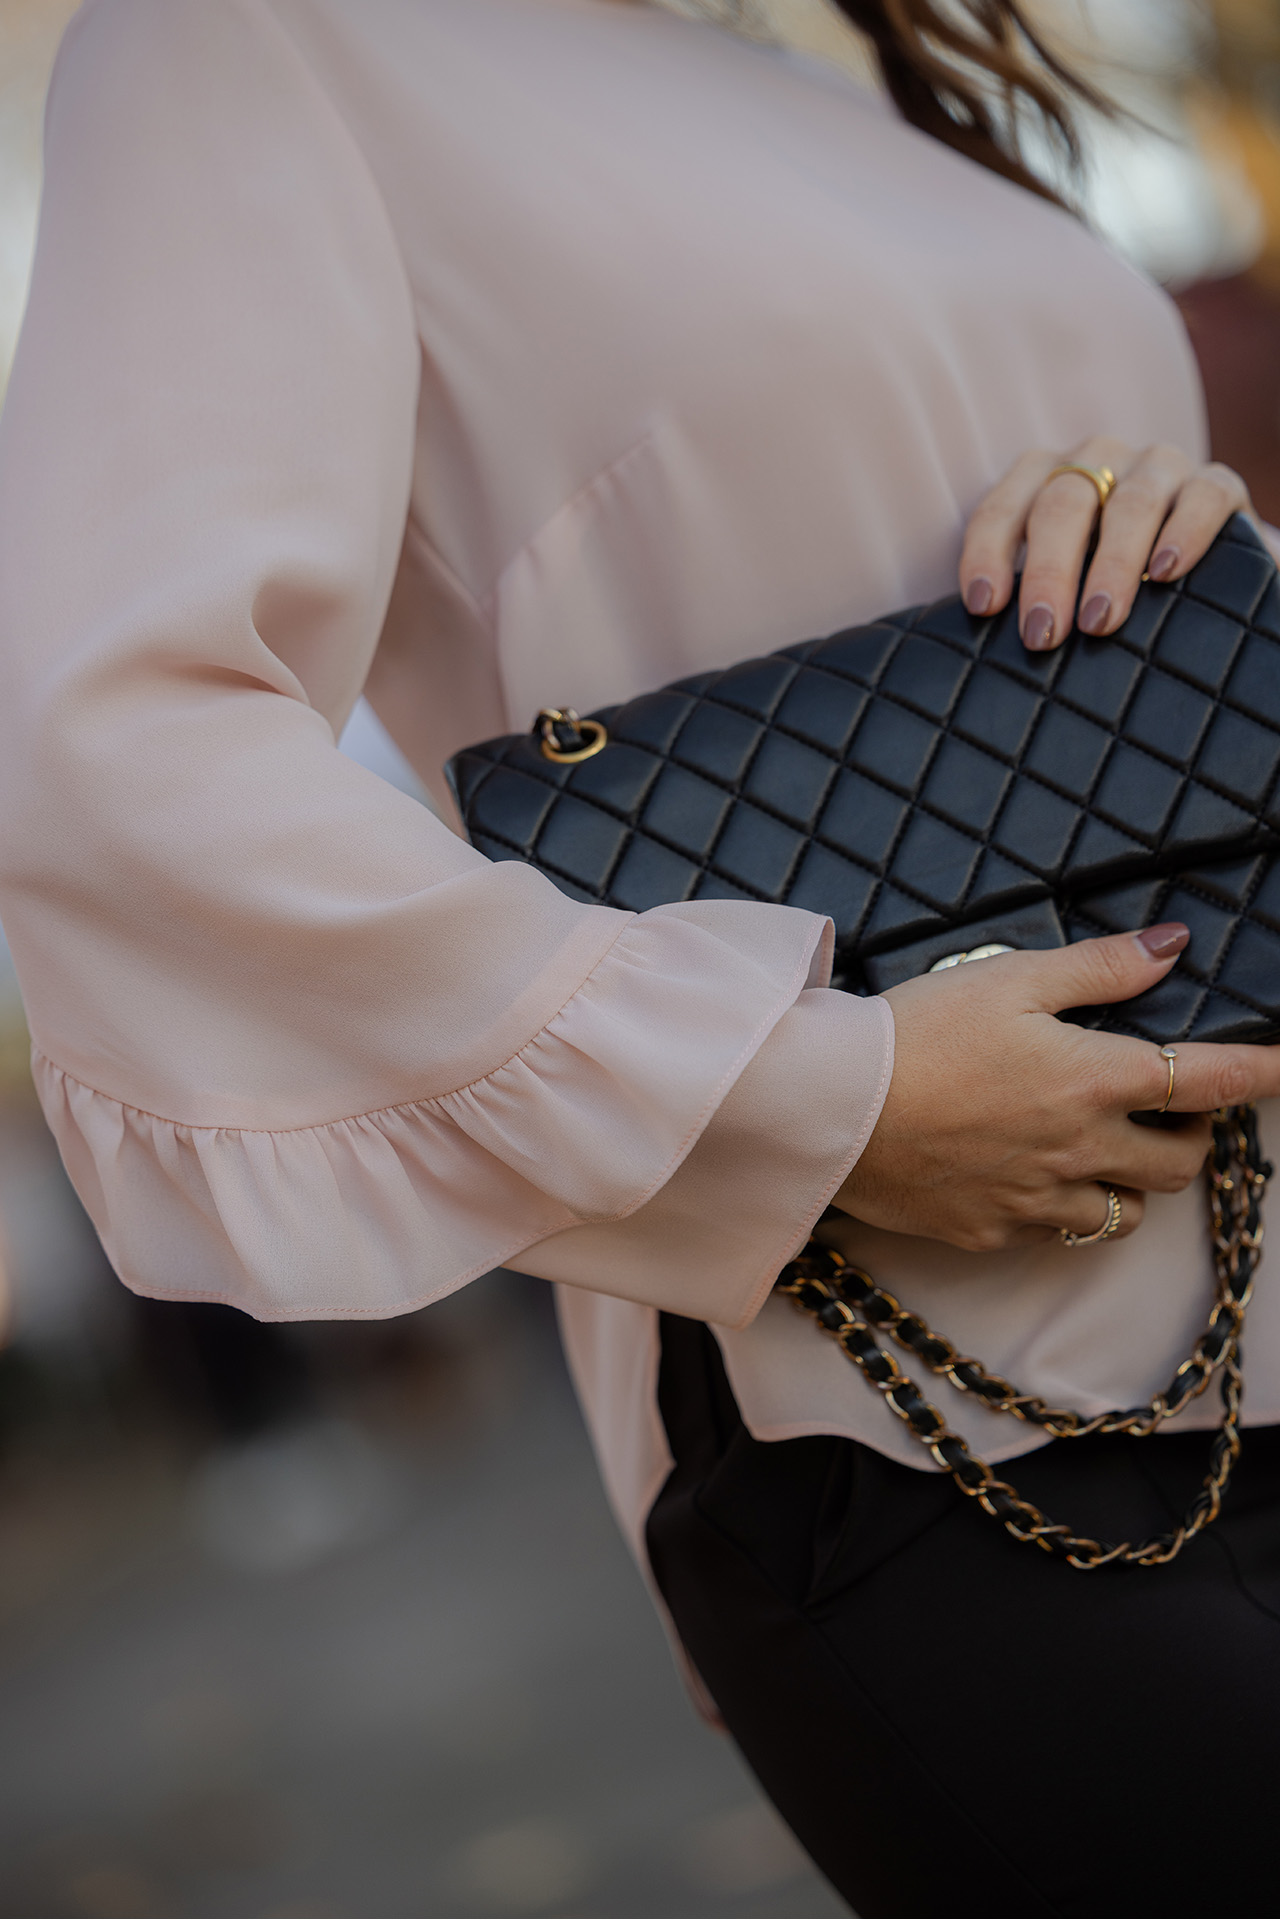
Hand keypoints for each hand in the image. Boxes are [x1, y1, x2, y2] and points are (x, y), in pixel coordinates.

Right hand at [832, 924, 1279, 1252]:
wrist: (825, 1108)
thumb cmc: (912, 1033)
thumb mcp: (1008, 977)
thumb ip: (1099, 967)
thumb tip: (1171, 947)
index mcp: (1091, 1080)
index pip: (1209, 1082)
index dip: (1263, 1073)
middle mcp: (1079, 1151)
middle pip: (1180, 1164)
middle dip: (1193, 1135)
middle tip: (1170, 1107)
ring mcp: (1036, 1200)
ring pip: (1126, 1213)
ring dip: (1135, 1180)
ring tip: (1106, 1148)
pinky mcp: (991, 1230)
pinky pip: (1058, 1234)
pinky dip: (1068, 1208)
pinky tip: (1036, 1175)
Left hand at [958, 438, 1254, 651]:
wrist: (1193, 553)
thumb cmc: (1100, 572)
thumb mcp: (1058, 574)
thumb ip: (1026, 596)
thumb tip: (984, 651)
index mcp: (1043, 476)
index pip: (1001, 509)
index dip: (987, 554)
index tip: (984, 607)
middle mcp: (1096, 459)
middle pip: (1063, 504)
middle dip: (1048, 572)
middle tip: (1042, 633)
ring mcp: (1156, 466)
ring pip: (1131, 502)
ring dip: (1112, 564)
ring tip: (1099, 620)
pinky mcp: (1215, 482)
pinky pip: (1202, 497)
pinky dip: (1184, 534)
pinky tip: (1166, 573)